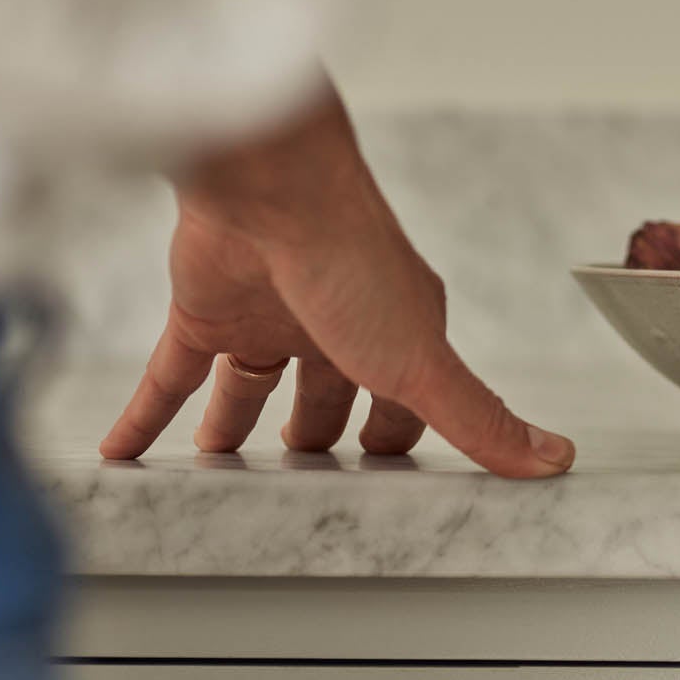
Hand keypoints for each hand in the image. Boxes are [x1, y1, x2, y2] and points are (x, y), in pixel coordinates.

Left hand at [99, 85, 575, 476]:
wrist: (270, 188)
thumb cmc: (354, 264)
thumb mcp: (426, 364)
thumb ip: (483, 420)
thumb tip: (557, 459)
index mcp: (394, 334)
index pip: (402, 407)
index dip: (394, 447)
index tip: (387, 491)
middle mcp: (331, 325)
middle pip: (322, 402)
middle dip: (314, 444)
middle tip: (302, 491)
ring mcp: (266, 316)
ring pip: (246, 391)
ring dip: (232, 434)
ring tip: (216, 479)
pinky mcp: (203, 311)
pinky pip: (169, 375)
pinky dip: (146, 414)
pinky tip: (123, 454)